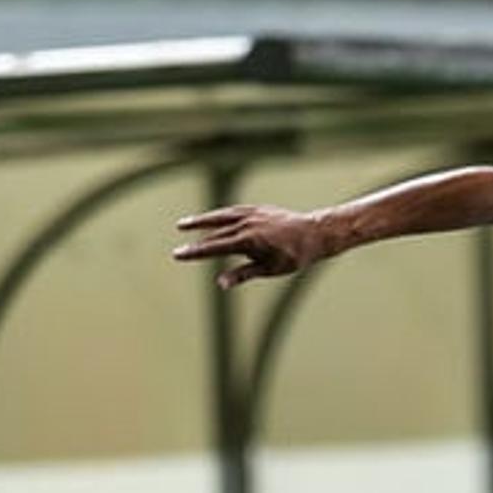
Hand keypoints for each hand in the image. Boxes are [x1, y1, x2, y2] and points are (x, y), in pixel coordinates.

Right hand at [172, 204, 336, 288]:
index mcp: (248, 241)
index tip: (179, 255)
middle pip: (215, 234)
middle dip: (195, 242)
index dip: (195, 252)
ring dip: (202, 220)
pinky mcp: (258, 209)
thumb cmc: (294, 255)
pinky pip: (234, 210)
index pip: (215, 247)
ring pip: (221, 217)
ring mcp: (252, 214)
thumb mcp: (270, 269)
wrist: (315, 233)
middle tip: (177, 250)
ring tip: (183, 224)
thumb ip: (243, 274)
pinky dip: (221, 214)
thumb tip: (220, 283)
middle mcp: (247, 225)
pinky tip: (212, 218)